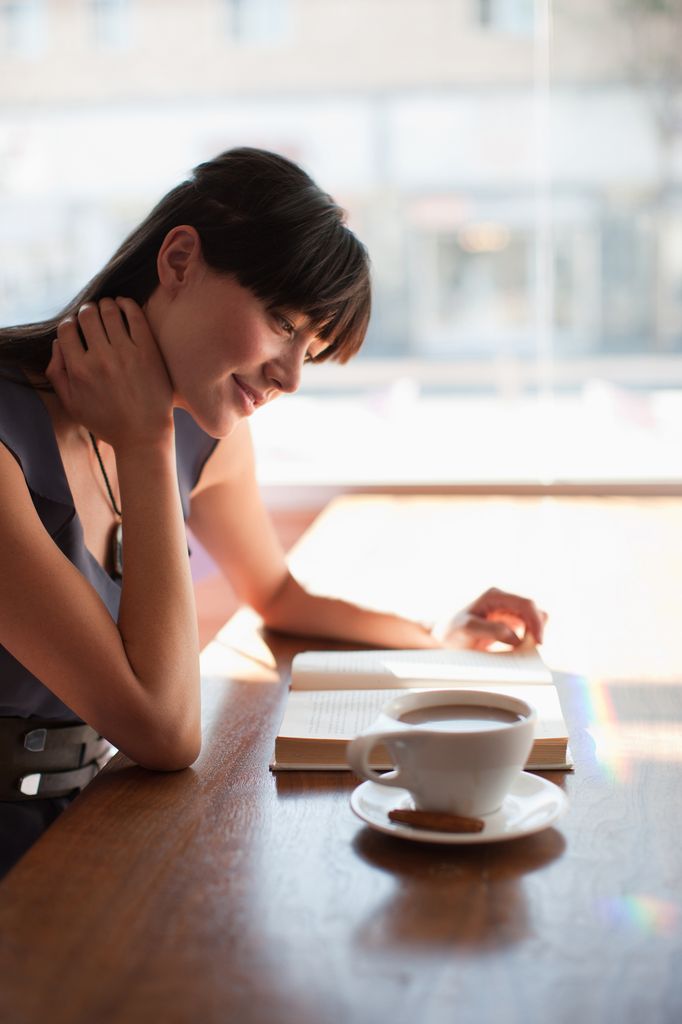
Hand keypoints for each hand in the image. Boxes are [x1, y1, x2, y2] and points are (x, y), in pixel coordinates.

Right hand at [45, 298, 173, 448]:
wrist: (143, 434)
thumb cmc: (106, 421)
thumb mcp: (72, 403)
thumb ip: (57, 373)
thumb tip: (57, 343)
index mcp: (79, 370)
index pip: (67, 329)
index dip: (69, 323)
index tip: (76, 327)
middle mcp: (100, 359)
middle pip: (87, 315)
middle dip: (86, 311)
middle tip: (91, 314)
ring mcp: (126, 353)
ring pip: (109, 311)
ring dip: (105, 304)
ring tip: (107, 308)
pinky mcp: (148, 351)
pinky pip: (135, 316)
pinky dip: (127, 304)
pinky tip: (124, 305)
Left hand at [433, 587, 546, 650]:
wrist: (439, 632)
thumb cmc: (449, 628)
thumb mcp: (466, 629)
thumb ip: (492, 630)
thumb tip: (516, 637)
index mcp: (494, 595)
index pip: (526, 604)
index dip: (536, 622)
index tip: (538, 642)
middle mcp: (503, 600)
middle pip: (533, 610)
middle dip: (537, 629)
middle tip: (532, 649)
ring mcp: (505, 610)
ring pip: (532, 619)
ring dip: (533, 634)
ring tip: (522, 649)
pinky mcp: (506, 622)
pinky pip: (525, 628)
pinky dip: (527, 639)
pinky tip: (518, 649)